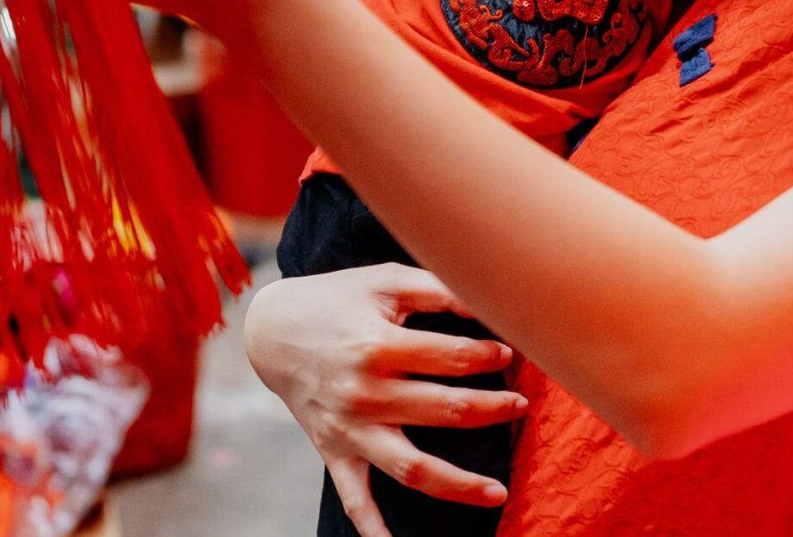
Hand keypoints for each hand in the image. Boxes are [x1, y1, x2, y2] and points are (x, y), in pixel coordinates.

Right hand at [245, 266, 526, 536]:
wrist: (272, 331)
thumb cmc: (338, 300)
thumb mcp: (384, 280)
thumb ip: (436, 290)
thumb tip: (485, 301)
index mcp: (378, 346)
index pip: (451, 357)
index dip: (488, 356)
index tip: (511, 354)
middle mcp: (365, 394)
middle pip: (445, 411)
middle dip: (492, 410)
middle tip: (521, 406)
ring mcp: (350, 429)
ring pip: (412, 468)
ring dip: (459, 483)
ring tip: (499, 492)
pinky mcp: (335, 452)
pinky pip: (355, 497)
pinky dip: (373, 528)